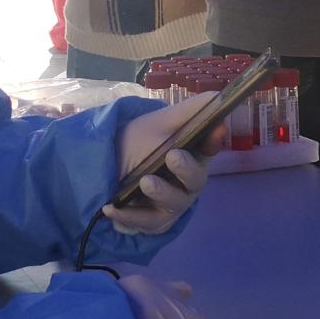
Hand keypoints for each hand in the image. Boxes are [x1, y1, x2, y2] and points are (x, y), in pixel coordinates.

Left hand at [107, 93, 228, 235]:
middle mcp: (186, 183)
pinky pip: (145, 222)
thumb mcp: (159, 123)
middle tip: (173, 156)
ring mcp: (171, 204)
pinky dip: (127, 215)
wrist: (102, 168)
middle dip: (187, 169)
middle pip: (196, 180)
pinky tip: (110, 206)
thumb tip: (217, 96)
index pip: (209, 149)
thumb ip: (189, 112)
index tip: (215, 130)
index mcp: (192, 155)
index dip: (213, 142)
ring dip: (160, 192)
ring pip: (173, 203)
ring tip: (144, 182)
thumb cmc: (137, 142)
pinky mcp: (152, 222)